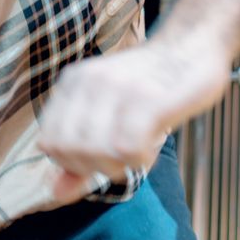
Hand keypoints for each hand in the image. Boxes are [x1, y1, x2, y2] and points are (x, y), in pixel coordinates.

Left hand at [38, 34, 230, 200]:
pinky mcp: (149, 99)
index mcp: (72, 82)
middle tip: (121, 159)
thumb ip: (78, 156)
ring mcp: (119, 88)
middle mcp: (89, 81)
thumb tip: (55, 194)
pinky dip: (139, 160)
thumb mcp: (105, 116)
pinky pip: (128, 147)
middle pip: (70, 152)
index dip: (71, 163)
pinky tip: (150, 149)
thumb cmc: (149, 88)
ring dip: (118, 166)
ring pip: (96, 152)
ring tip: (137, 152)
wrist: (191, 45)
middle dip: (94, 169)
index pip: (48, 143)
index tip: (99, 158)